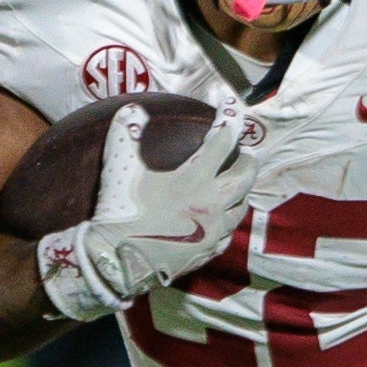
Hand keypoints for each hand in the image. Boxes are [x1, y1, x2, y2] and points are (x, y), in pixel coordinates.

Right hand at [40, 104, 262, 317]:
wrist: (119, 262)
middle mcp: (212, 203)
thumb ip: (126, 135)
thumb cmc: (120, 212)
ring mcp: (214, 230)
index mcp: (195, 179)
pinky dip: (228, 220)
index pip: (222, 141)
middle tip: (244, 151)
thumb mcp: (119, 168)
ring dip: (242, 191)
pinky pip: (228, 233)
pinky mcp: (209, 252)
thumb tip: (132, 110)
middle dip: (248, 159)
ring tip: (234, 184)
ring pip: (242, 205)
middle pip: (246, 174)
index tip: (230, 104)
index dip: (229, 118)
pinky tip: (221, 219)